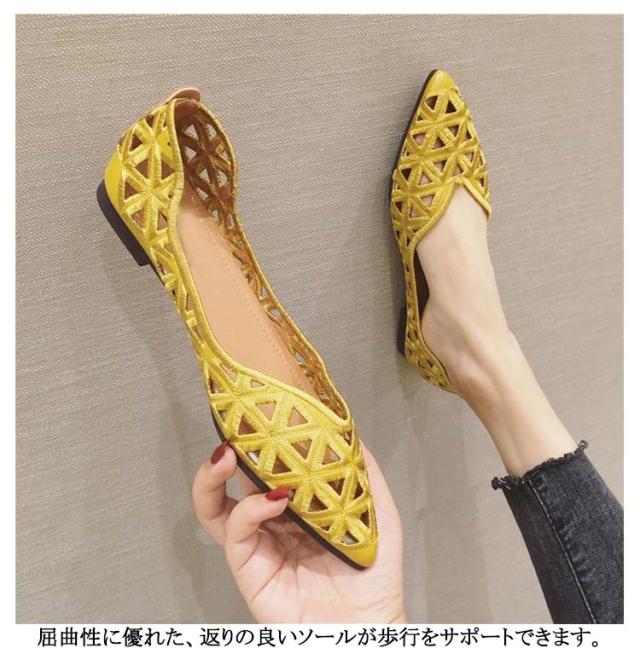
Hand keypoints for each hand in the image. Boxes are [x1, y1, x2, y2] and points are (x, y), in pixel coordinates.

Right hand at [192, 440, 405, 622]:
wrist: (367, 630)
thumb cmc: (375, 578)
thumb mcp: (378, 514)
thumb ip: (364, 474)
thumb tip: (351, 432)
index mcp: (298, 507)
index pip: (268, 466)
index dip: (260, 441)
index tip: (262, 412)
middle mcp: (273, 521)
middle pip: (235, 480)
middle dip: (229, 450)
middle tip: (234, 426)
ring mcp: (259, 543)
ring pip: (217, 506)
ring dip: (213, 477)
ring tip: (225, 454)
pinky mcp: (249, 568)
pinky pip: (238, 531)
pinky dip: (251, 509)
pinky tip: (272, 498)